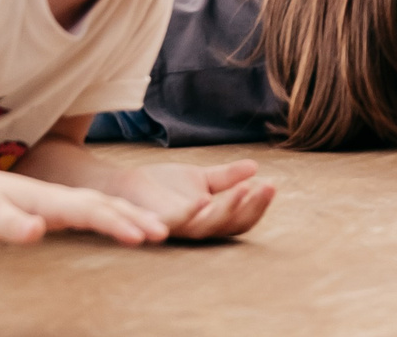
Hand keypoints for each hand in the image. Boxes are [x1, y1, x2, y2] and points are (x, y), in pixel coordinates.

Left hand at [0, 169, 166, 246]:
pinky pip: (100, 210)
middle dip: (139, 217)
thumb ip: (10, 226)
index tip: (142, 238)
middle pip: (109, 205)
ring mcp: (65, 201)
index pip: (91, 211)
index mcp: (51, 201)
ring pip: (108, 205)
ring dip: (135, 215)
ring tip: (159, 230)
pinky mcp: (62, 207)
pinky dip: (122, 215)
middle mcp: (64, 197)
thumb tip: (38, 230)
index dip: (117, 224)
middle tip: (166, 233)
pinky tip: (130, 225)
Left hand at [115, 159, 274, 240]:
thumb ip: (225, 177)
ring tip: (246, 189)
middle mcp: (197, 229)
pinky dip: (191, 214)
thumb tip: (255, 166)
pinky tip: (205, 198)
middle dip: (252, 207)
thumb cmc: (161, 186)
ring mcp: (176, 229)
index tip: (273, 184)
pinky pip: (176, 223)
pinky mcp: (155, 223)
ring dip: (229, 209)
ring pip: (208, 226)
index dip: (259, 205)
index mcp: (210, 220)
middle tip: (267, 187)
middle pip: (231, 225)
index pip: (241, 219)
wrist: (124, 184)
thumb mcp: (199, 177)